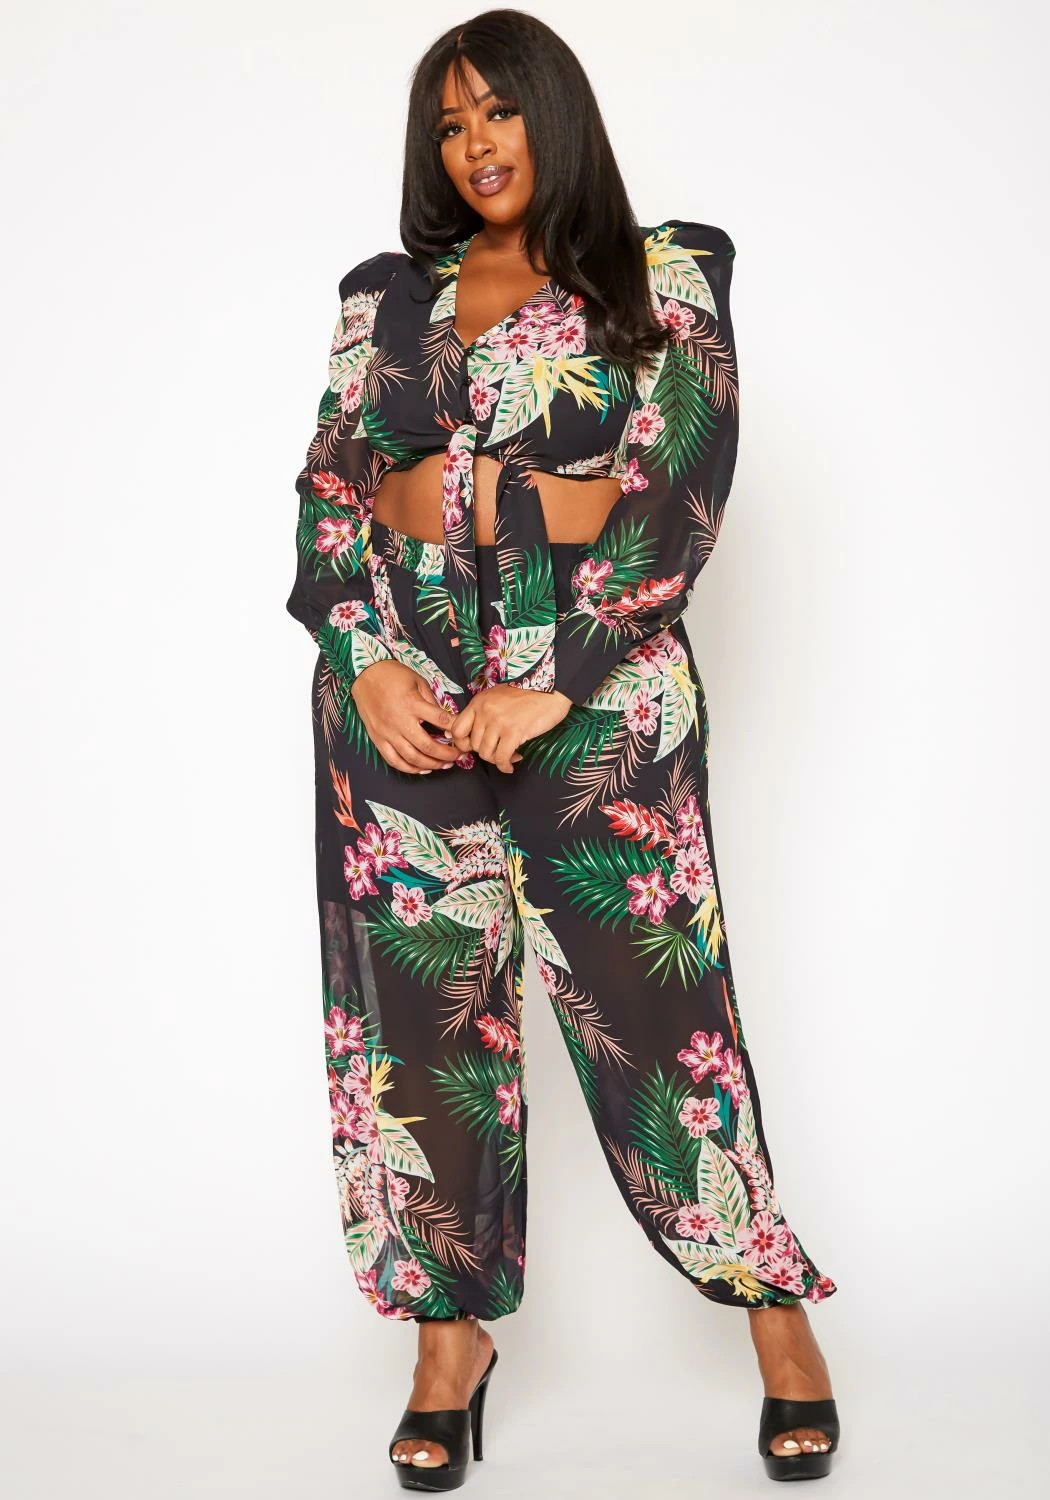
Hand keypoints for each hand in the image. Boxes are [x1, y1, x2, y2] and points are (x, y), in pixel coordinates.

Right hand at [349, 660, 462, 773]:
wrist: (365, 674)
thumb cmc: (393, 675)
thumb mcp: (418, 681)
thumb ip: (431, 702)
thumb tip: (446, 720)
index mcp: (412, 703)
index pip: (440, 720)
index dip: (455, 728)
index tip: (462, 734)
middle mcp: (400, 721)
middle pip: (428, 746)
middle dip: (446, 754)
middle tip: (458, 756)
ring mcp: (387, 732)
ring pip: (412, 758)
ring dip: (431, 765)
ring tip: (444, 765)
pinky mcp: (377, 739)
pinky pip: (393, 760)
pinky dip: (409, 768)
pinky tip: (422, 769)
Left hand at [448, 684, 572, 773]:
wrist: (552, 689)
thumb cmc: (528, 694)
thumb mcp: (498, 697)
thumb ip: (484, 712)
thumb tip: (472, 734)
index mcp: (479, 702)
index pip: (457, 729)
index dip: (463, 743)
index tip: (475, 747)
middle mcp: (485, 712)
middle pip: (474, 745)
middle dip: (486, 752)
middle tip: (500, 750)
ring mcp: (498, 722)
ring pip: (486, 754)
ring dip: (497, 759)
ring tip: (510, 755)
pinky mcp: (514, 732)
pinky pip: (501, 758)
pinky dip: (505, 766)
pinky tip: (512, 763)